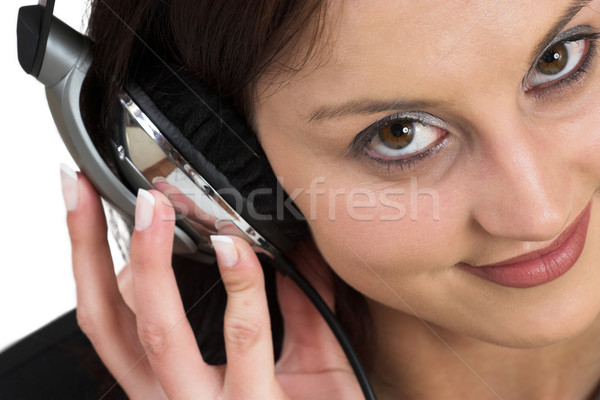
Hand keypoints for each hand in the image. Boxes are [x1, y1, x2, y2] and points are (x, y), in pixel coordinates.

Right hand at [61, 165, 362, 398]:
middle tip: (102, 193)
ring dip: (153, 262)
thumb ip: (293, 302)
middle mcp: (176, 395)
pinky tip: (232, 247)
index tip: (87, 205)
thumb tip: (289, 246)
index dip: (89, 261)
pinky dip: (239, 286)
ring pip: (161, 331)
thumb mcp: (305, 351)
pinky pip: (243, 336)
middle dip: (93, 250)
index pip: (113, 318)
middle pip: (109, 322)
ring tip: (158, 208)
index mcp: (174, 381)